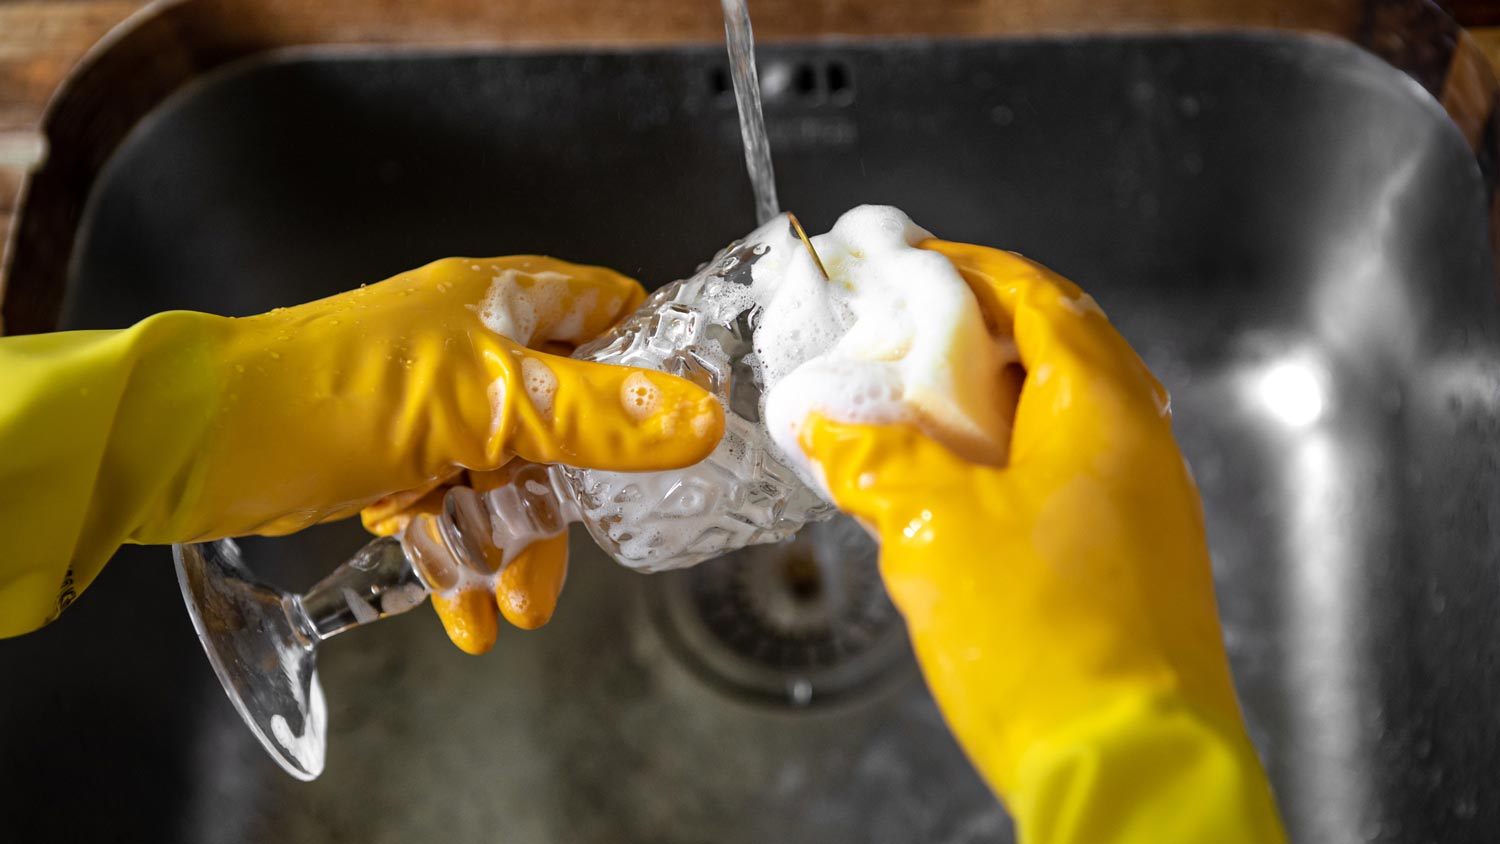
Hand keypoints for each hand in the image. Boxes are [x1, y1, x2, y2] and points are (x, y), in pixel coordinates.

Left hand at [0, 255, 722, 636]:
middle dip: (572, 497)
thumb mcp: (487, 403)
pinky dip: (461, 558)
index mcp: (501, 303)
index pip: (607, 309)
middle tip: (582, 552)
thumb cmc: (336, 392)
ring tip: (512, 609)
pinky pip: (452, 510)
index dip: (652, 359)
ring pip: (508, 477)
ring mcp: (433, 406)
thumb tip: (700, 420)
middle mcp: (473, 347)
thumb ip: (598, 415)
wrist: (201, 443)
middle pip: (565, 417)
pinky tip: (463, 610)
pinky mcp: (394, 458)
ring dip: (514, 544)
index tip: (687, 421)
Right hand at [795, 240, 1284, 841]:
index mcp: (1102, 409)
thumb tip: (824, 417)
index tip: (909, 263)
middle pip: (1057, 350)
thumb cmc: (1050, 644)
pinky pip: (1066, 476)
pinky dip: (1007, 461)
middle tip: (902, 338)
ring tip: (914, 415)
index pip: (1039, 296)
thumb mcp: (932, 528)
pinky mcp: (1132, 561)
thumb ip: (874, 456)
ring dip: (990, 402)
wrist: (1130, 767)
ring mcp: (1145, 506)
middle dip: (976, 334)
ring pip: (1060, 419)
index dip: (968, 269)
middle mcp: (1139, 444)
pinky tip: (953, 494)